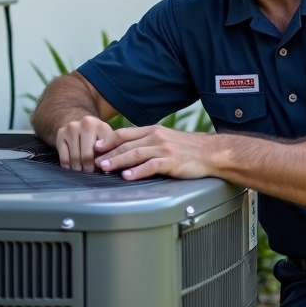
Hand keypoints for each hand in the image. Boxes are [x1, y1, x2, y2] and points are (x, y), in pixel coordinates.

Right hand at [54, 115, 115, 171]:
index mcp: (101, 126)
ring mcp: (72, 128)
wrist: (77, 125)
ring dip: (78, 169)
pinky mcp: (61, 134)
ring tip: (81, 173)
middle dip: (88, 169)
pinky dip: (68, 167)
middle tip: (89, 175)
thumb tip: (107, 169)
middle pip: (87, 155)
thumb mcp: (105, 140)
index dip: (103, 162)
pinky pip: (64, 157)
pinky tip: (71, 169)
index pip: (104, 149)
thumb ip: (109, 152)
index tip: (101, 169)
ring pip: (75, 157)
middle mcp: (87, 124)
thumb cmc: (95, 137)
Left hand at [94, 125, 213, 180]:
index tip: (96, 147)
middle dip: (108, 153)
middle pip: (127, 144)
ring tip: (105, 168)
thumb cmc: (189, 149)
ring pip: (135, 154)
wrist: (211, 152)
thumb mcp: (166, 139)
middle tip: (94, 161)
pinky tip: (127, 176)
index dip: (108, 140)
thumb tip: (128, 149)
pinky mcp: (172, 161)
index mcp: (154, 130)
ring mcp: (164, 149)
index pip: (125, 133)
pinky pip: (151, 166)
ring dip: (118, 161)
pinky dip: (137, 171)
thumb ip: (148, 142)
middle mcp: (157, 137)